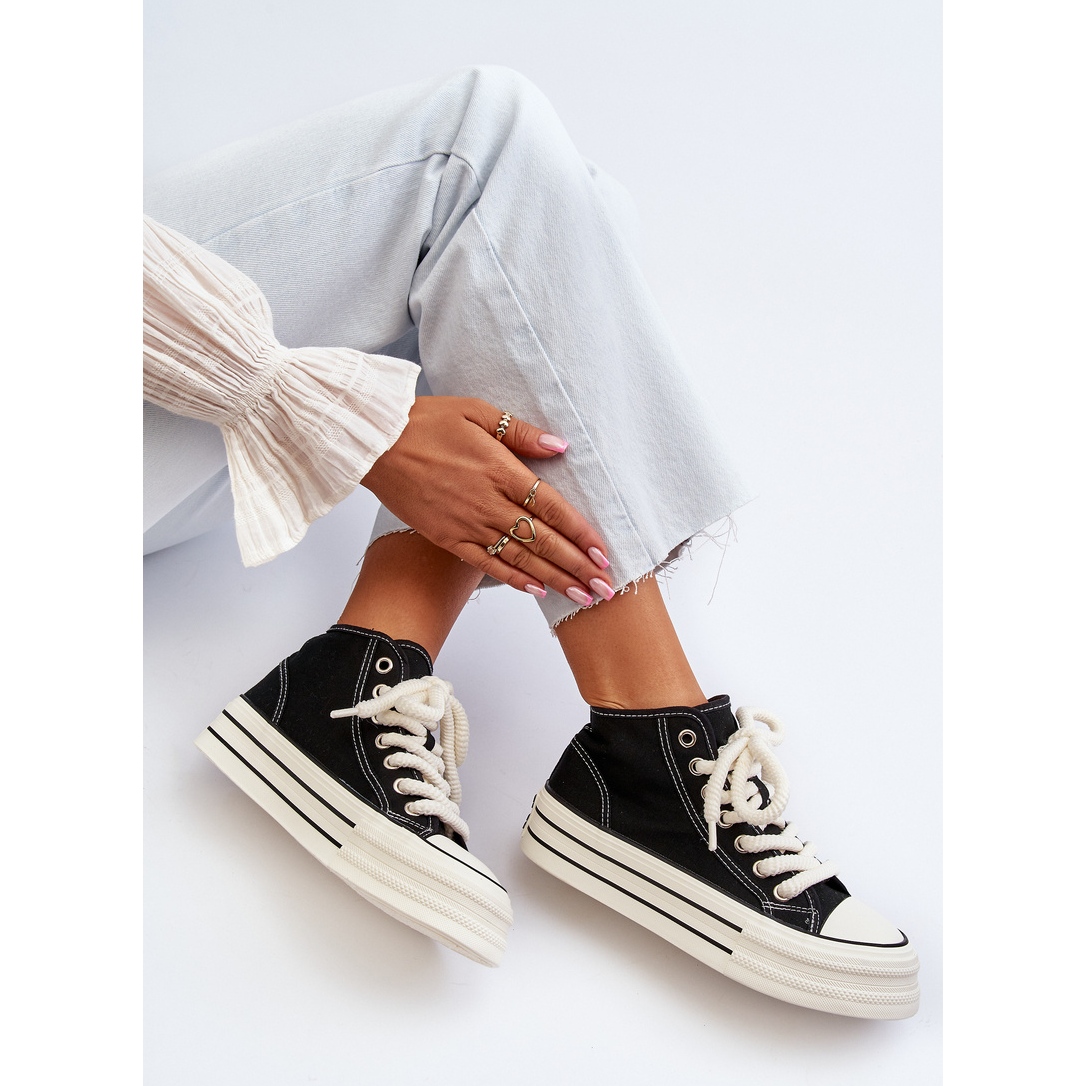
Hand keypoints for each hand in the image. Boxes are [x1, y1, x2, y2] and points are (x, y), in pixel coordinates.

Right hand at [363, 397, 612, 602]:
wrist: (374, 441)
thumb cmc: (426, 421)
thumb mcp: (477, 411)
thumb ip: (521, 433)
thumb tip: (560, 447)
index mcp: (499, 470)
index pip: (551, 507)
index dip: (580, 533)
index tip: (603, 554)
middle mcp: (487, 502)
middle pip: (542, 540)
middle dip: (577, 566)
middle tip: (605, 588)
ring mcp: (466, 523)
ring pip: (519, 558)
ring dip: (553, 579)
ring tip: (581, 597)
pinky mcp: (446, 537)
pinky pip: (485, 563)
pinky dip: (512, 578)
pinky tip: (535, 590)